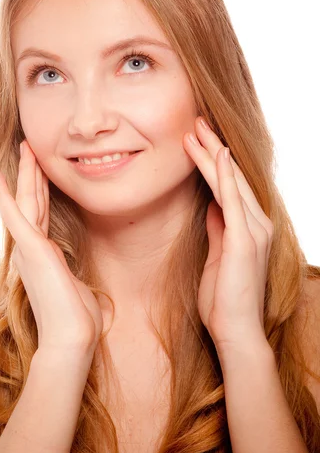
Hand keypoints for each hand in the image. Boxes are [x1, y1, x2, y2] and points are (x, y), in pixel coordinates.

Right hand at [0, 139, 103, 353]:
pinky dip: (5, 195)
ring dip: (25, 173)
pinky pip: (16, 215)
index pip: (41, 215)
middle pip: (32, 202)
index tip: (41, 171)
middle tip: (31, 148)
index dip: (40, 190)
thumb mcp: (76, 289)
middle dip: (33, 173)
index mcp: (41, 255)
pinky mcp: (30, 249)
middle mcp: (30, 249)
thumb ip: (72, 278)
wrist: (71, 338)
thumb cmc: (77, 319)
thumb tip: (82, 284)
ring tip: (25, 147)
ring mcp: (28, 248)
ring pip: (27, 201)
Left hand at [183, 117, 273, 350]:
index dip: (213, 160)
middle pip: (231, 176)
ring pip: (230, 182)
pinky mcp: (244, 240)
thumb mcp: (218, 255)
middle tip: (196, 122)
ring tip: (196, 129)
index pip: (229, 185)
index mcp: (248, 227)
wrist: (235, 331)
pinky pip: (233, 200)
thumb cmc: (224, 298)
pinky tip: (217, 152)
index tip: (197, 139)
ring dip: (212, 154)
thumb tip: (211, 205)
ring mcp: (253, 230)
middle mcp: (256, 223)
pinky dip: (225, 175)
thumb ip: (218, 228)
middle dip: (212, 147)